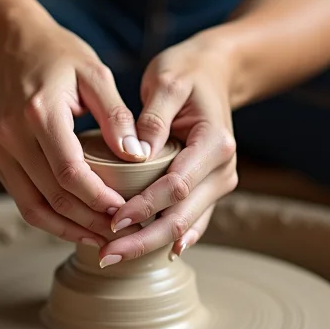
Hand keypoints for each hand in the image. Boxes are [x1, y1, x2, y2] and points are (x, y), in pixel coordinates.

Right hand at [0, 0, 148, 246]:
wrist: (7, 43)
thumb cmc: (57, 54)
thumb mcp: (94, 74)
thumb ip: (116, 115)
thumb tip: (138, 156)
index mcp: (40, 113)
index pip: (70, 172)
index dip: (98, 199)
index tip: (127, 212)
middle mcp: (12, 137)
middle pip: (53, 196)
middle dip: (90, 222)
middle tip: (124, 234)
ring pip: (33, 208)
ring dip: (68, 229)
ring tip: (102, 239)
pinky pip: (23, 199)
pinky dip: (49, 218)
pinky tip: (76, 224)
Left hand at [101, 34, 237, 263]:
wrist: (214, 71)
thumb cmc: (187, 73)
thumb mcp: (167, 83)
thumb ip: (153, 117)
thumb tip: (136, 152)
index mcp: (215, 143)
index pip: (176, 185)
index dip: (145, 206)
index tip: (113, 218)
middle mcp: (223, 168)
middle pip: (182, 217)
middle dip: (144, 240)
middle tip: (106, 255)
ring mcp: (219, 181)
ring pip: (185, 225)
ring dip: (150, 243)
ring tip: (113, 256)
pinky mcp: (209, 186)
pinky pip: (191, 220)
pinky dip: (168, 237)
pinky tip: (147, 252)